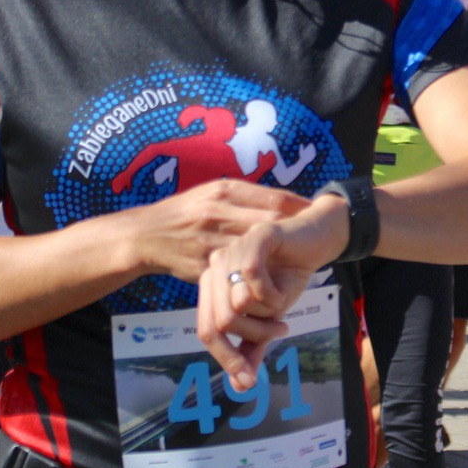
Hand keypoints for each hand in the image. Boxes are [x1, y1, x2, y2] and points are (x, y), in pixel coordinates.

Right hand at [126, 179, 308, 282]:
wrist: (147, 236)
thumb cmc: (185, 211)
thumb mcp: (211, 192)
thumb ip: (243, 196)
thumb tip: (281, 202)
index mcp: (224, 192)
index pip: (274, 199)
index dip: (300, 208)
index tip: (320, 212)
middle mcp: (219, 213)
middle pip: (271, 223)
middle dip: (298, 229)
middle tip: (320, 234)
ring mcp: (212, 241)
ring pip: (258, 250)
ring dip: (282, 254)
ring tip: (305, 255)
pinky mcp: (205, 266)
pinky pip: (237, 272)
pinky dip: (257, 274)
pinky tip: (273, 275)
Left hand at [197, 193, 347, 389]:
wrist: (315, 244)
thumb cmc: (286, 279)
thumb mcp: (269, 320)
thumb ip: (252, 348)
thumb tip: (241, 386)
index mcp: (211, 287)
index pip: (207, 330)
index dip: (227, 358)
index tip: (250, 380)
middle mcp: (214, 268)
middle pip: (221, 322)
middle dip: (255, 335)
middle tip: (280, 329)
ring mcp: (231, 251)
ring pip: (239, 304)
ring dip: (268, 312)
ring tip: (281, 303)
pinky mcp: (253, 238)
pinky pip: (253, 278)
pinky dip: (273, 294)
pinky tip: (283, 289)